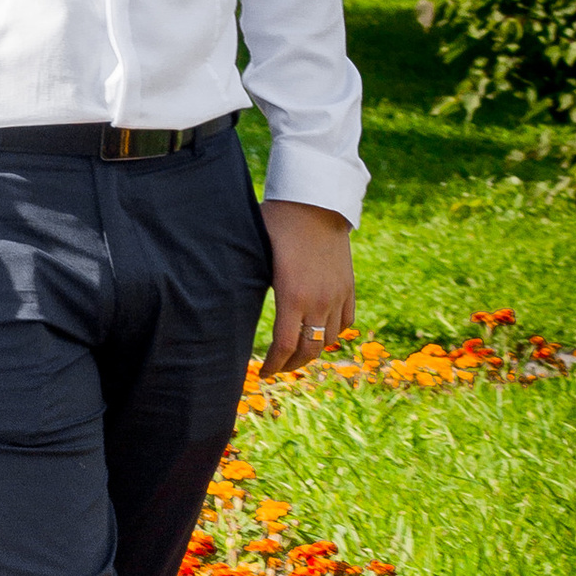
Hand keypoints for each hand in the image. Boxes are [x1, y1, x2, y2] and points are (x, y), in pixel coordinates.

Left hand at [260, 201, 355, 376]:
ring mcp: (337, 295)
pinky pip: (346, 322)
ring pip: (329, 340)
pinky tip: (321, 333)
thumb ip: (250, 283)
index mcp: (292, 296)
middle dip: (291, 365)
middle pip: (309, 350)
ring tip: (298, 353)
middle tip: (278, 368)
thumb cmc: (279, 224)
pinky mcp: (349, 287)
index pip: (284, 347)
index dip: (273, 365)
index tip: (263, 373)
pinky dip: (333, 333)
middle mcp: (319, 301)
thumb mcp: (257, 254)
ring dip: (313, 352)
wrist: (317, 202)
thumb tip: (227, 304)